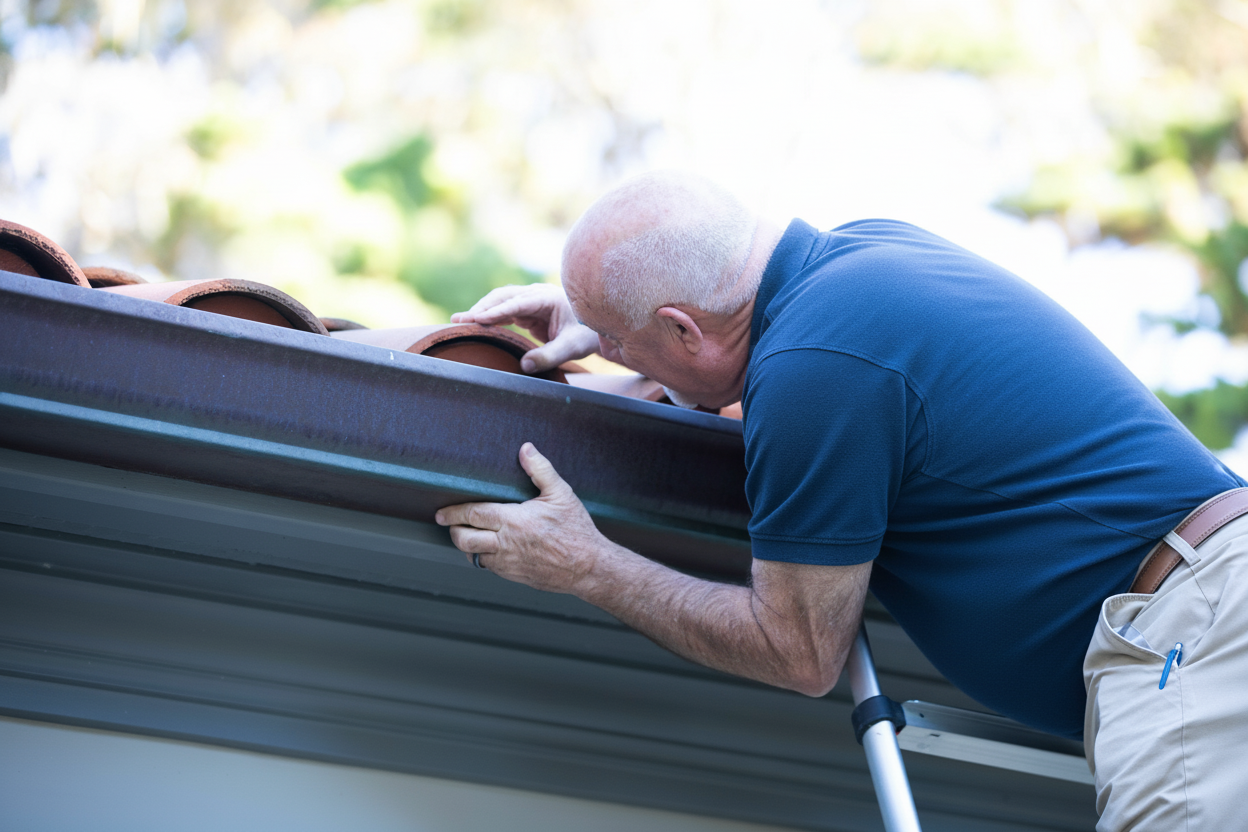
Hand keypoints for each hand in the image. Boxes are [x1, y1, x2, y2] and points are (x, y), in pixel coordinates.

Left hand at [434, 443, 609, 593]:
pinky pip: (489, 567)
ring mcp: (508, 563)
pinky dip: (483, 557)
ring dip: (467, 545)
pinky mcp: (514, 575)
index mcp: (513, 521)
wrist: (588, 566)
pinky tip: (489, 548)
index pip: (473, 515)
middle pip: (464, 539)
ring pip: (473, 556)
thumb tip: (526, 449)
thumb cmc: (576, 530)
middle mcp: (506, 544)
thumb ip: (540, 469)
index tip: (442, 512)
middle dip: (453, 530)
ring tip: (469, 534)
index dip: (453, 512)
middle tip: (451, 523)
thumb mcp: (561, 494)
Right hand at [451, 284, 599, 372]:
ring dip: (482, 311)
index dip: (496, 311)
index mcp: (547, 298)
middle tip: (458, 321)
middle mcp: (536, 295)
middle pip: (503, 298)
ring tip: (459, 323)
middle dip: (481, 308)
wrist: (596, 331)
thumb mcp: (572, 348)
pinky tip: (476, 326)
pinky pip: (504, 312)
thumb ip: (549, 356)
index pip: (517, 303)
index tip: (477, 319)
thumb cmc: (587, 336)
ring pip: (501, 302)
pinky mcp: (528, 311)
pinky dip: (490, 318)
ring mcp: (531, 301)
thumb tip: (524, 366)